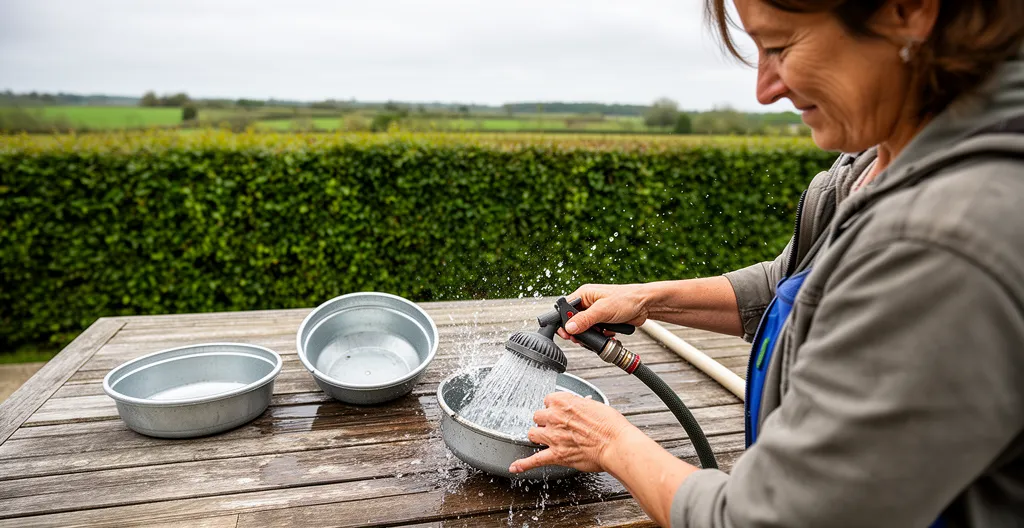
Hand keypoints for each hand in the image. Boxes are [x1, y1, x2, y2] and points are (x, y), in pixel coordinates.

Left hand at [508, 391, 636, 473]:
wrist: (616, 444)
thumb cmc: (610, 425)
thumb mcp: (597, 406)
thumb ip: (583, 405)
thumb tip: (582, 404)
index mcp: (564, 401)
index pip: (548, 400)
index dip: (554, 407)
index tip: (560, 411)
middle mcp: (555, 417)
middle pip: (537, 416)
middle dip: (545, 421)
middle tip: (556, 427)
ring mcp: (553, 436)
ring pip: (532, 434)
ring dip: (538, 437)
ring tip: (545, 440)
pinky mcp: (556, 455)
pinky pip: (535, 459)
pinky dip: (523, 464)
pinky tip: (515, 467)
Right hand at [559, 283, 649, 340]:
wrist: (646, 305)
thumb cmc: (627, 299)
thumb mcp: (603, 310)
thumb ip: (585, 319)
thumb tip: (569, 327)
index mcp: (584, 295)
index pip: (565, 308)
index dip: (563, 321)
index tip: (565, 333)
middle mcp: (588, 303)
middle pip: (574, 321)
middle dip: (579, 331)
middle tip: (581, 339)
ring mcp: (596, 312)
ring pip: (585, 328)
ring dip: (592, 335)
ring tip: (599, 335)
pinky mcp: (604, 321)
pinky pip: (596, 332)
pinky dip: (601, 336)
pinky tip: (608, 334)